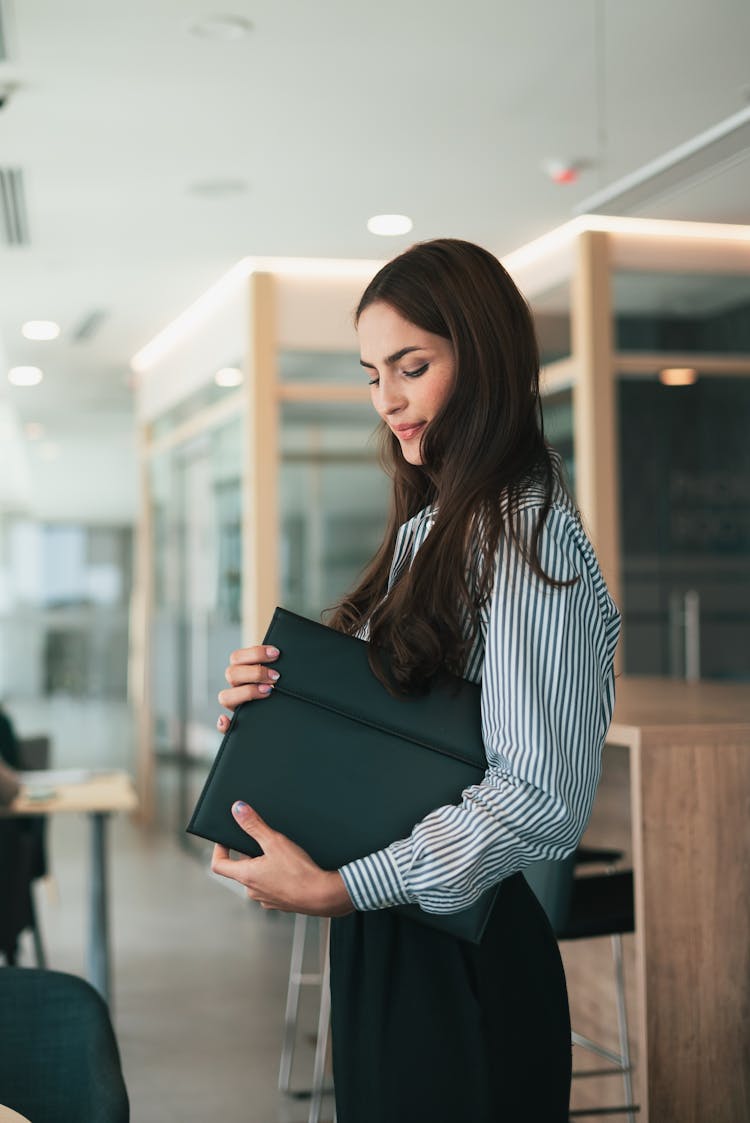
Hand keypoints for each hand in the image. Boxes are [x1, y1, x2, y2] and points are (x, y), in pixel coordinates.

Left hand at [211, 802, 354, 917]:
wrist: (322, 895)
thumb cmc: (299, 872)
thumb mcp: (274, 842)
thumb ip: (254, 825)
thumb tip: (238, 810)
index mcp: (246, 876)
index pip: (219, 865)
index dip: (220, 850)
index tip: (225, 840)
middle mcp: (252, 890)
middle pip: (240, 869)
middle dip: (248, 854)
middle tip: (261, 842)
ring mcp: (266, 899)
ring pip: (257, 878)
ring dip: (263, 866)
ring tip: (280, 855)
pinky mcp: (280, 903)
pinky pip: (272, 887)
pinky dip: (276, 877)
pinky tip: (291, 869)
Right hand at [216, 644, 280, 733]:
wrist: (286, 711)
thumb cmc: (278, 685)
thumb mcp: (276, 672)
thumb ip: (276, 663)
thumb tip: (280, 654)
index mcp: (242, 670)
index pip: (237, 657)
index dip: (255, 654)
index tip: (276, 653)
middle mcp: (236, 687)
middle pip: (231, 673)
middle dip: (256, 673)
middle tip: (276, 676)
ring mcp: (235, 704)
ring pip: (225, 697)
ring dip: (246, 692)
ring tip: (269, 691)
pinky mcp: (236, 723)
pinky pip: (222, 726)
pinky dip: (222, 724)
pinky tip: (226, 721)